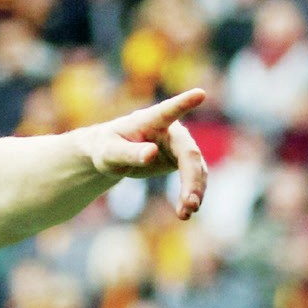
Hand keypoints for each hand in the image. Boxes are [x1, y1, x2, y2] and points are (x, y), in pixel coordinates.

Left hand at [83, 89, 207, 220]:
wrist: (112, 153)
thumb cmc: (107, 147)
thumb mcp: (110, 152)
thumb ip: (130, 153)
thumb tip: (152, 154)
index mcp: (151, 120)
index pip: (169, 110)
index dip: (184, 103)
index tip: (199, 94)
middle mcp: (171, 130)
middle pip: (189, 153)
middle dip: (192, 179)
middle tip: (190, 204)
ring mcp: (179, 145)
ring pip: (196, 167)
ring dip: (194, 190)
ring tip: (186, 214)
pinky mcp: (182, 160)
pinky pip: (193, 176)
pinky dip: (191, 194)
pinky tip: (185, 212)